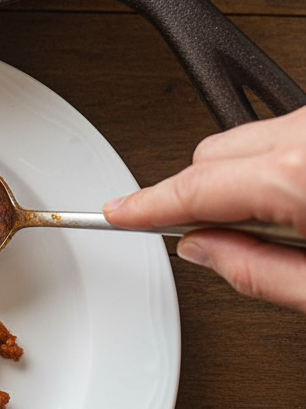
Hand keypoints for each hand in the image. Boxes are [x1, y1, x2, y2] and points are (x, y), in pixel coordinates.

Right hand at [103, 106, 305, 311]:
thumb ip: (259, 272)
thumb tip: (204, 250)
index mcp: (298, 174)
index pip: (195, 188)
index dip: (149, 205)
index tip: (119, 213)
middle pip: (210, 155)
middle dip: (202, 196)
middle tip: (222, 243)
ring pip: (243, 140)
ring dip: (243, 181)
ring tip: (289, 228)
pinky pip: (278, 136)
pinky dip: (275, 167)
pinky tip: (301, 204)